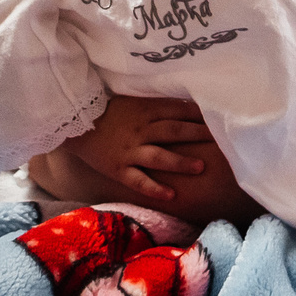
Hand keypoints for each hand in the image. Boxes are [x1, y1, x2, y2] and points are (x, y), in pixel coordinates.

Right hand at [66, 96, 214, 202]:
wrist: (75, 125)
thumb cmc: (109, 112)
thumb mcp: (133, 100)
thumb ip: (157, 103)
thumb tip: (189, 103)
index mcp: (145, 110)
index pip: (177, 109)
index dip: (198, 113)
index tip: (219, 116)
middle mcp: (140, 130)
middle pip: (173, 131)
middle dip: (198, 134)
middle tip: (221, 139)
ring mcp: (129, 151)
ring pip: (159, 156)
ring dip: (181, 162)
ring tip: (200, 166)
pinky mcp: (119, 169)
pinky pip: (138, 180)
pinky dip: (154, 188)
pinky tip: (171, 194)